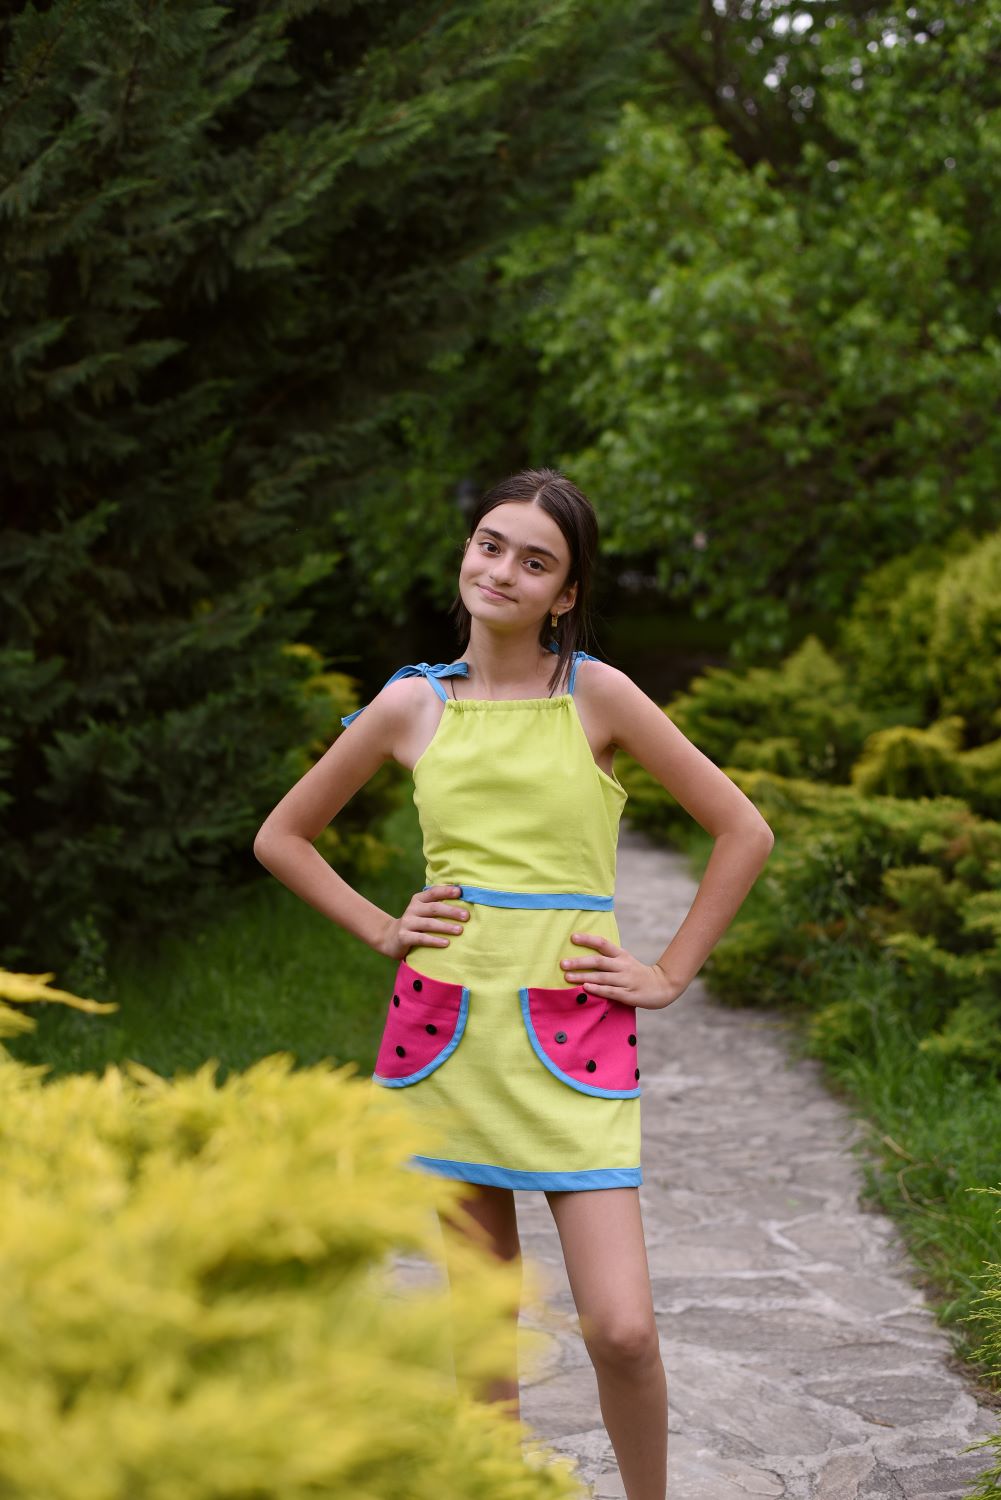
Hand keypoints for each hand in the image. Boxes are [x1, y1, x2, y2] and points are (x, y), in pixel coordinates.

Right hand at [378, 884, 468, 960]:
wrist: (390, 937)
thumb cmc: (416, 923)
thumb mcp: (423, 911)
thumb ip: (438, 906)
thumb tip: (465, 905)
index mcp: (419, 899)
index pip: (433, 892)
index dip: (446, 891)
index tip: (460, 892)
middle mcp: (412, 909)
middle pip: (434, 908)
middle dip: (451, 911)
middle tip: (466, 916)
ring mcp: (407, 923)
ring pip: (429, 923)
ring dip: (445, 927)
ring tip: (459, 930)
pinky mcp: (403, 937)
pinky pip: (421, 938)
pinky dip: (434, 941)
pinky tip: (446, 943)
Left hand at [560, 932, 683, 1010]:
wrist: (661, 986)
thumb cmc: (636, 973)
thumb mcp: (625, 960)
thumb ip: (608, 958)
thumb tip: (582, 956)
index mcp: (621, 955)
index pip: (603, 944)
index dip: (588, 940)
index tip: (572, 937)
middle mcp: (623, 965)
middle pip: (599, 961)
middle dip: (579, 962)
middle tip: (563, 963)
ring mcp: (625, 980)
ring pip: (602, 977)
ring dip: (584, 976)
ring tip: (568, 977)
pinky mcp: (627, 994)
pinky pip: (610, 991)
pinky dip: (597, 989)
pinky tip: (586, 988)